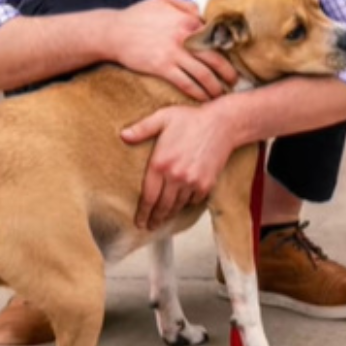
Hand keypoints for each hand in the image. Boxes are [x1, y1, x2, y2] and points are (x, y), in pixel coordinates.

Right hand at [108, 0, 238, 100]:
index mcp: (187, 20)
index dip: (227, 50)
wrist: (113, 32)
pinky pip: (185, 83)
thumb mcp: (163, 1)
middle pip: (215, 58)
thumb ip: (185, 6)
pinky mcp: (162, 67)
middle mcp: (184, 37)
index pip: (215, 37)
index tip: (234, 60)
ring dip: (214, 87)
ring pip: (203, 74)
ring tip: (220, 95)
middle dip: (228, 73)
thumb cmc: (137, 15)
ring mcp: (173, 53)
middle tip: (234, 82)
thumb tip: (203, 12)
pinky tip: (202, 98)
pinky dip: (197, 93)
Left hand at [122, 103, 237, 230]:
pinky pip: (193, 201)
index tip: (139, 222)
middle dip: (154, 219)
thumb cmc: (192, 119)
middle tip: (149, 226)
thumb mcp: (162, 118)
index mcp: (160, 163)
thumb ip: (142, 128)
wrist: (222, 124)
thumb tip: (123, 135)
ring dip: (169, 214)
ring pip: (177, 206)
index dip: (142, 212)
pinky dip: (186, 204)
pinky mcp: (206, 184)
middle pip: (162, 206)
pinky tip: (181, 203)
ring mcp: (192, 182)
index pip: (148, 196)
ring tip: (163, 218)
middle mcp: (175, 176)